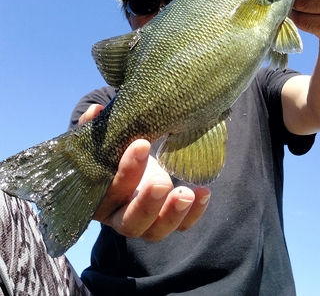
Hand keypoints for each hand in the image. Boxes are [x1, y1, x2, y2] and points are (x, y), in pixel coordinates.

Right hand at [78, 105, 210, 240]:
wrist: (125, 166)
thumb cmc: (111, 153)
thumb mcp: (104, 140)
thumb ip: (94, 126)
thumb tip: (95, 111)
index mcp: (98, 198)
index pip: (110, 191)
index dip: (125, 171)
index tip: (141, 144)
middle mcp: (118, 216)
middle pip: (129, 221)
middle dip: (147, 203)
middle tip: (162, 180)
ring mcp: (142, 224)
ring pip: (155, 231)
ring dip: (173, 214)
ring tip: (187, 194)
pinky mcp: (163, 223)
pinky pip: (180, 227)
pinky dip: (193, 214)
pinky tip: (203, 193)